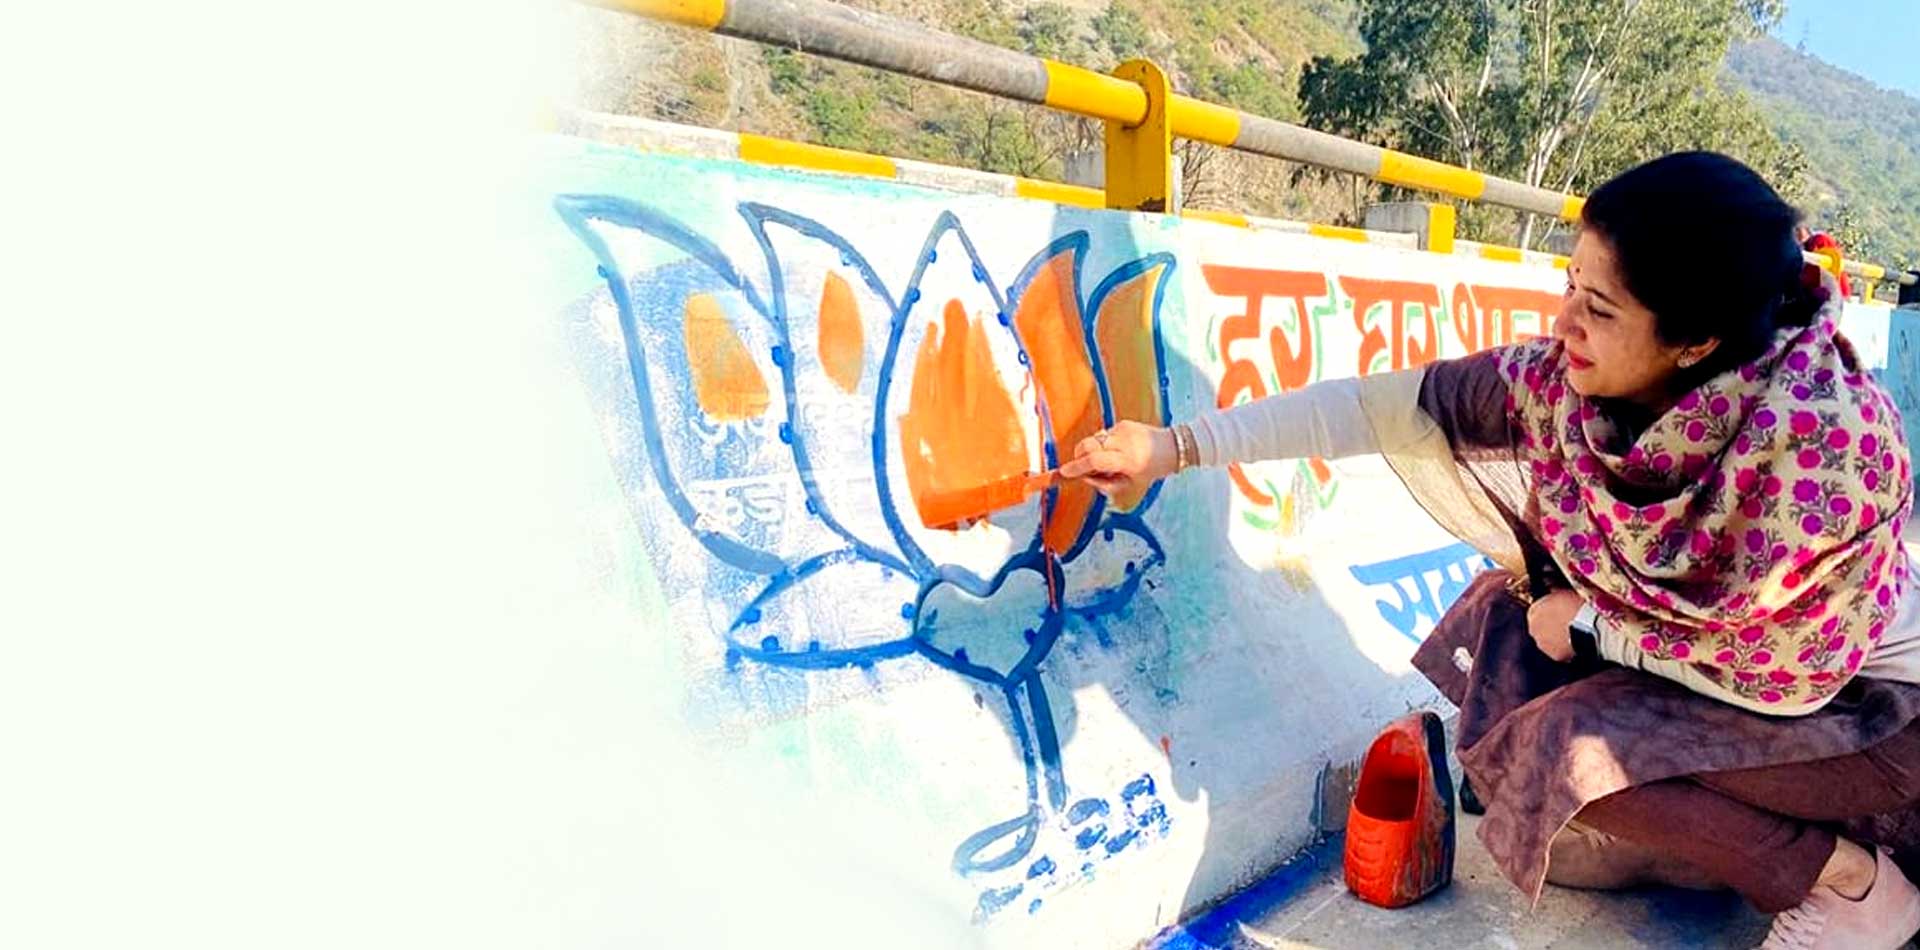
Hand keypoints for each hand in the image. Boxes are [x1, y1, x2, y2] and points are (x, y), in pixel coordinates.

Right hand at [1057, 420, 1177, 497]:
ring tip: (1107, 460)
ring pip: (1094, 439)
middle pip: (1088, 445)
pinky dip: (1103, 445)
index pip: (1094, 460)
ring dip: (1092, 451)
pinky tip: (1117, 450)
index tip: (1064, 472)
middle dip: (1079, 456)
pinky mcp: (1123, 423)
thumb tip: (1084, 476)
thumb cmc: (1152, 470)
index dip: (1076, 467)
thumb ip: (1105, 483)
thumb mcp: (1130, 483)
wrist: (1174, 447)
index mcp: (1128, 460)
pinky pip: (1104, 434)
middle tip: (1084, 466)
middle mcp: (1124, 442)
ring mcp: (1123, 430)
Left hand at [1527, 590, 1582, 661]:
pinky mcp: (1555, 656)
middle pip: (1540, 627)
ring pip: (1548, 641)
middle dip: (1551, 625)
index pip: (1536, 611)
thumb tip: (1549, 584)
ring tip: (1575, 633)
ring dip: (1557, 638)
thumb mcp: (1564, 590)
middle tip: (1568, 622)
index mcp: (1534, 611)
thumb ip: (1553, 590)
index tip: (1558, 611)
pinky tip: (1578, 642)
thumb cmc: (1580, 605)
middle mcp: (1534, 629)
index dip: (1547, 611)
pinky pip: (1559, 652)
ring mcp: (1543, 645)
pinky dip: (1566, 649)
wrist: (1593, 625)